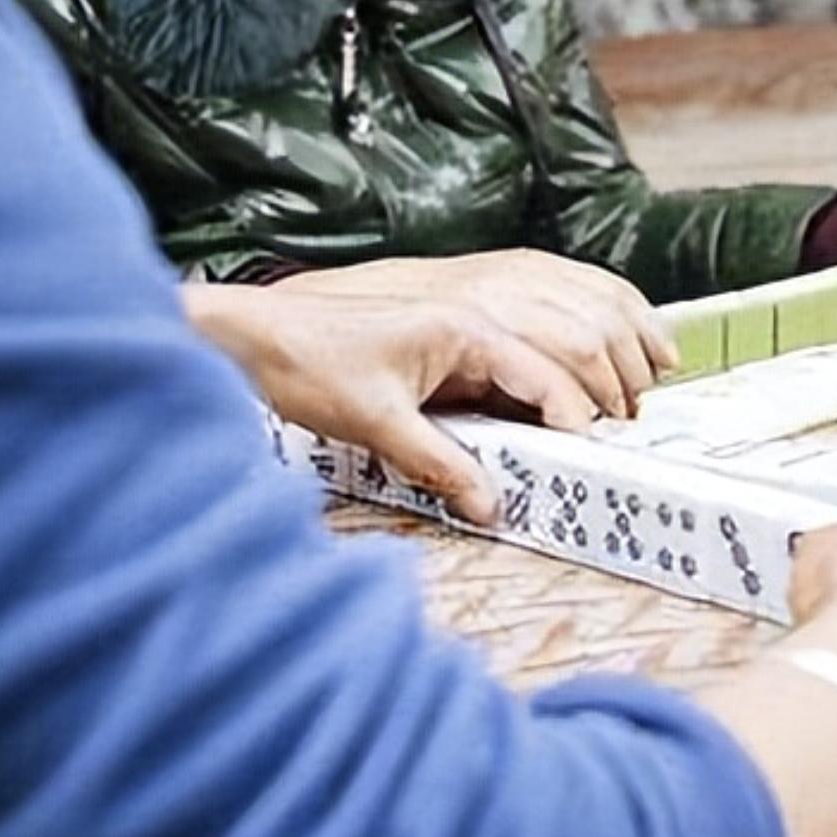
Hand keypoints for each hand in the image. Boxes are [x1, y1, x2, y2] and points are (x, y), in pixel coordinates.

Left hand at [184, 284, 595, 524]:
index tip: (589, 466)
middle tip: (583, 473)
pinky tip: (500, 456)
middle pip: (543, 379)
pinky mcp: (430, 363)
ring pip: (515, 388)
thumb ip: (440, 466)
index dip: (576, 422)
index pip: (548, 377)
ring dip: (534, 424)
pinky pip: (483, 394)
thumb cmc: (306, 360)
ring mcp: (449, 345)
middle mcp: (467, 330)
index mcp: (466, 329)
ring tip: (550, 469)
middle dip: (567, 424)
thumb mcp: (380, 423)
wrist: (247, 340)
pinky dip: (499, 424)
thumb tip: (490, 507)